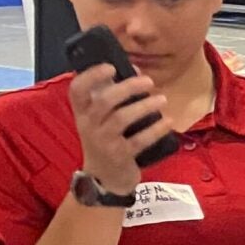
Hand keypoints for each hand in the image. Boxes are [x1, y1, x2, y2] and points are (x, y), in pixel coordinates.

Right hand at [67, 62, 171, 198]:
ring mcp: (104, 141)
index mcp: (82, 113)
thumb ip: (114, 98)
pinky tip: (168, 121)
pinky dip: (156, 130)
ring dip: (144, 106)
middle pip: (104, 101)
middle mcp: (89, 125)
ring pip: (121, 118)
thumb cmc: (106, 141)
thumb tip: (137, 72)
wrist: (104, 179)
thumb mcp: (100, 121)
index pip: (76, 90)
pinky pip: (140, 140)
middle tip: (148, 81)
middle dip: (128, 88)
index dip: (91, 75)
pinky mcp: (120, 155)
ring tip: (162, 99)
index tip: (110, 66)